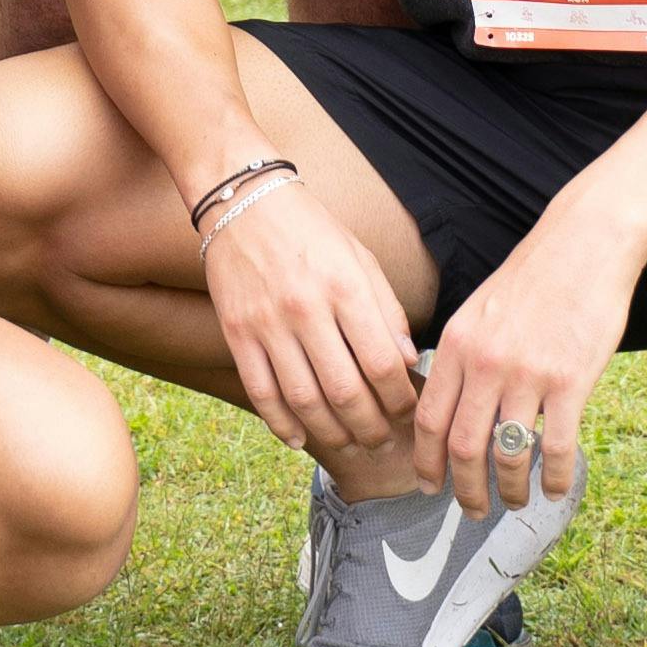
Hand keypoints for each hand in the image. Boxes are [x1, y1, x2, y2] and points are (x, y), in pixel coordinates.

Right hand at [197, 170, 423, 472]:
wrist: (243, 203)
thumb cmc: (312, 231)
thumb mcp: (361, 258)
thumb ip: (387, 310)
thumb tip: (408, 362)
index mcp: (345, 287)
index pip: (381, 362)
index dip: (400, 398)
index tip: (409, 411)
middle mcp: (307, 308)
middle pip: (345, 390)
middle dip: (370, 426)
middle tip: (383, 439)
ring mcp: (268, 323)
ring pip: (304, 400)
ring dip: (331, 433)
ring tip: (350, 443)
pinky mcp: (236, 333)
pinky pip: (261, 392)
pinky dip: (281, 424)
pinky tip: (300, 439)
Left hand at [413, 212, 632, 511]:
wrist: (584, 244)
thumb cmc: (533, 279)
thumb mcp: (478, 311)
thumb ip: (460, 356)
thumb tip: (448, 405)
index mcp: (456, 345)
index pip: (428, 418)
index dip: (425, 461)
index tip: (429, 486)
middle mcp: (484, 363)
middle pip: (462, 447)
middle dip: (463, 490)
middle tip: (470, 511)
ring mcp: (527, 374)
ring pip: (506, 455)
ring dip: (509, 490)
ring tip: (513, 502)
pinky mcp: (570, 381)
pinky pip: (556, 447)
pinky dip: (553, 478)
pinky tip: (554, 489)